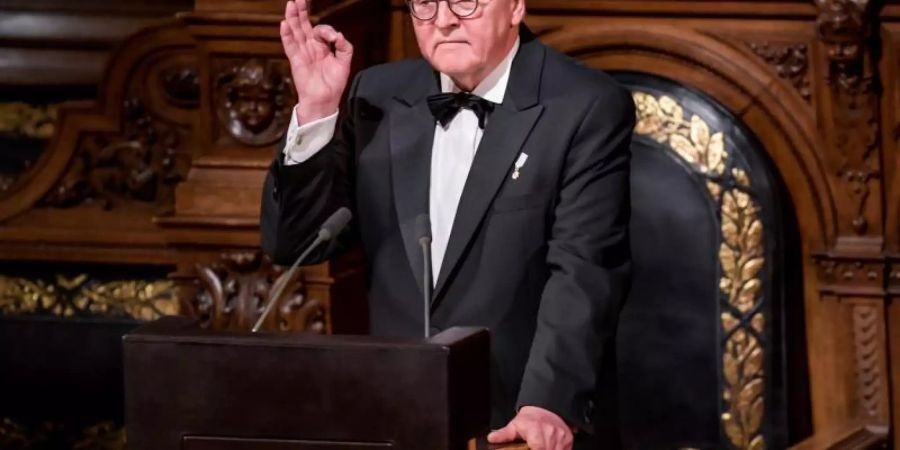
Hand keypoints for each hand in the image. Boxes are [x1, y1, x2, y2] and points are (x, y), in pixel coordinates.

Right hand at [281, 0, 352, 123]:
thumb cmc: (334, 84)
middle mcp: (310, 47)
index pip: (320, 30)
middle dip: (301, 12)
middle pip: (303, 26)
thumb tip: (338, 35)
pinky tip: (284, 23)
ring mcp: (302, 53)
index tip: (333, 38)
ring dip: (292, 18)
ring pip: (295, 32)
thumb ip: (344, 47)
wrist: (324, 100)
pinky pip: (290, 46)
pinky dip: (287, 35)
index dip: (326, 30)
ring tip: (291, 4)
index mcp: (321, 47)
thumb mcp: (345, 63)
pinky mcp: (296, 61)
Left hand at [487, 406, 573, 449]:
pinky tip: (550, 448)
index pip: (538, 448)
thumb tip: (491, 439)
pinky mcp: (568, 439)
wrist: (546, 407)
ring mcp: (560, 436)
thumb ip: (503, 434)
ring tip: (542, 447)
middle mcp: (550, 432)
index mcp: (535, 429)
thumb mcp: (514, 425)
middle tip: (534, 447)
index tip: (531, 448)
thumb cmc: (529, 419)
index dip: (536, 449)